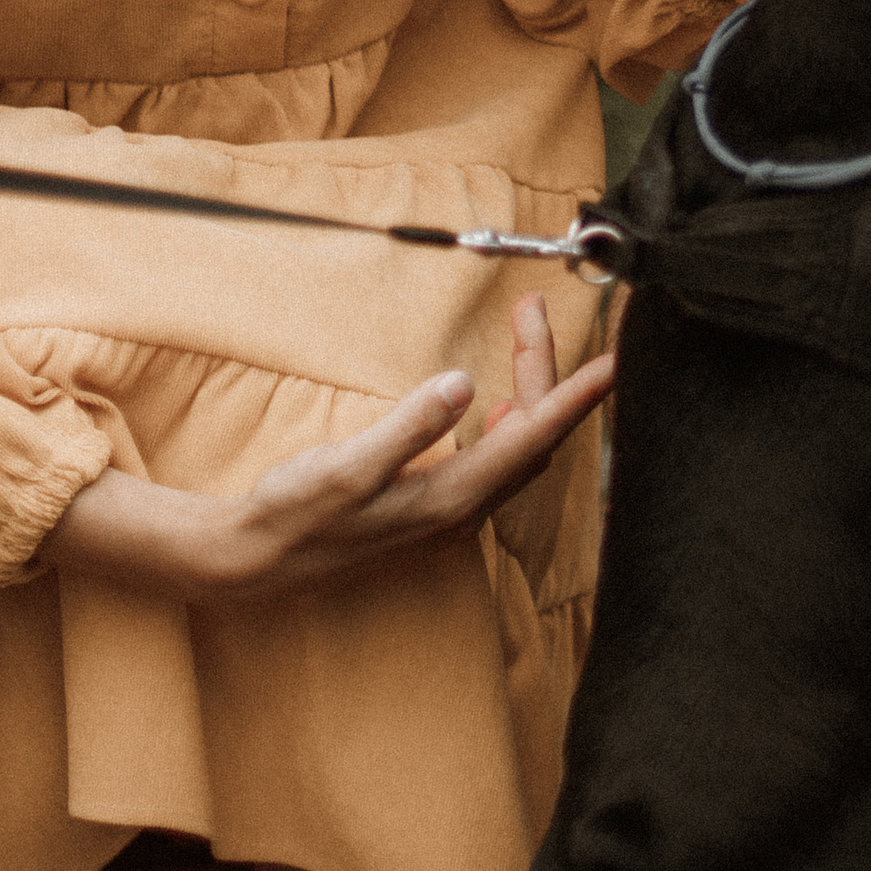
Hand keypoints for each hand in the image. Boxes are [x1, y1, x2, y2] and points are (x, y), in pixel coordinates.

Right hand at [42, 293, 613, 601]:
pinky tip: (498, 403)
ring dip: (528, 389)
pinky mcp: (433, 504)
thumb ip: (408, 426)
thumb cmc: (296, 513)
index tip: (614, 362)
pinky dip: (509, 420)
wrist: (256, 559)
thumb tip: (461, 385)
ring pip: (517, 446)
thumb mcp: (347, 466)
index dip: (577, 396)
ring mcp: (450, 510)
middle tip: (533, 311)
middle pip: (533, 434)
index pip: (534, 438)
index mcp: (451, 497)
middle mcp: (464, 508)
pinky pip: (495, 459)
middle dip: (544, 369)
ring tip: (526, 334)